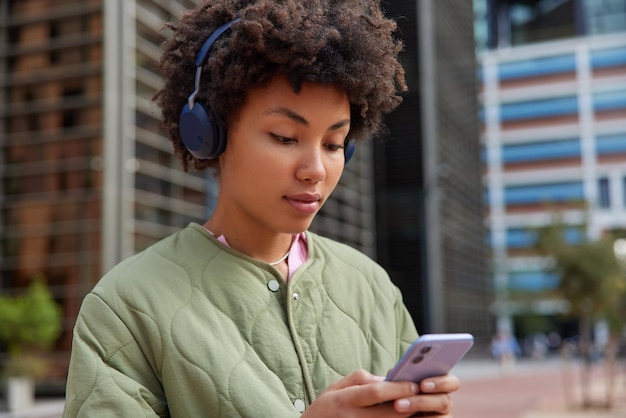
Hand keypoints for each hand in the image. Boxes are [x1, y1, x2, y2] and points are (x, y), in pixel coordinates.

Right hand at [301, 370, 458, 417]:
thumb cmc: (326, 407)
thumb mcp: (337, 386)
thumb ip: (361, 380)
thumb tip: (386, 379)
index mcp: (345, 399)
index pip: (375, 393)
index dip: (396, 388)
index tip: (413, 384)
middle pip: (389, 413)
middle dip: (411, 404)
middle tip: (426, 396)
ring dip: (409, 417)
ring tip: (422, 408)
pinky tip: (408, 417)